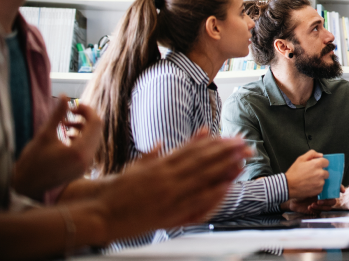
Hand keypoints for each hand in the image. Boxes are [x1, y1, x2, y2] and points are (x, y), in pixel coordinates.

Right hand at [13, 96, 102, 199]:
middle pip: (97, 130)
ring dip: (83, 128)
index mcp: (80, 151)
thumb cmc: (32, 161)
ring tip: (64, 124)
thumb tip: (64, 96)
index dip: (88, 110)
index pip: (96, 123)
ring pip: (94, 139)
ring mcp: (86, 166)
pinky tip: (66, 135)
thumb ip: (58, 114)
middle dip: (85, 118)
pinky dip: (81, 138)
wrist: (25, 186)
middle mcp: (87, 160)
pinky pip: (89, 149)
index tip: (74, 104)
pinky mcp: (82, 169)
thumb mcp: (44, 135)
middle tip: (70, 111)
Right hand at [97, 129, 249, 242]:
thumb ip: (150, 156)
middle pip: (203, 160)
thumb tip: (160, 144)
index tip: (232, 138)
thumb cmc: (114, 192)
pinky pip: (195, 202)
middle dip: (226, 152)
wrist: (97, 212)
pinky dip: (212, 193)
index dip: (215, 143)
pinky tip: (227, 186)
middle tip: (246, 145)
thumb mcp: (132, 168)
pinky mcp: (168, 212)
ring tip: (243, 160)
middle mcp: (167, 176)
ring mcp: (169, 194)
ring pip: (203, 177)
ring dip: (225, 168)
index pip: (193, 149)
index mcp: (160, 164)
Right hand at [285, 150, 328, 199]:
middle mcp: (320, 173)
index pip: (326, 162)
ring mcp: (320, 182)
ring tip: (309, 180)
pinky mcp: (318, 190)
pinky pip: (321, 187)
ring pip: (323, 180)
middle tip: (311, 174)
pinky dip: (316, 186)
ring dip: (319, 180)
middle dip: (320, 172)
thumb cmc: (294, 172)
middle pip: (326, 172)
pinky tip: (309, 185)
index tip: (316, 166)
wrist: (288, 186)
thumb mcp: (300, 159)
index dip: (321, 164)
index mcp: (317, 164)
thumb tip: (321, 155)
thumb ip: (312, 154)